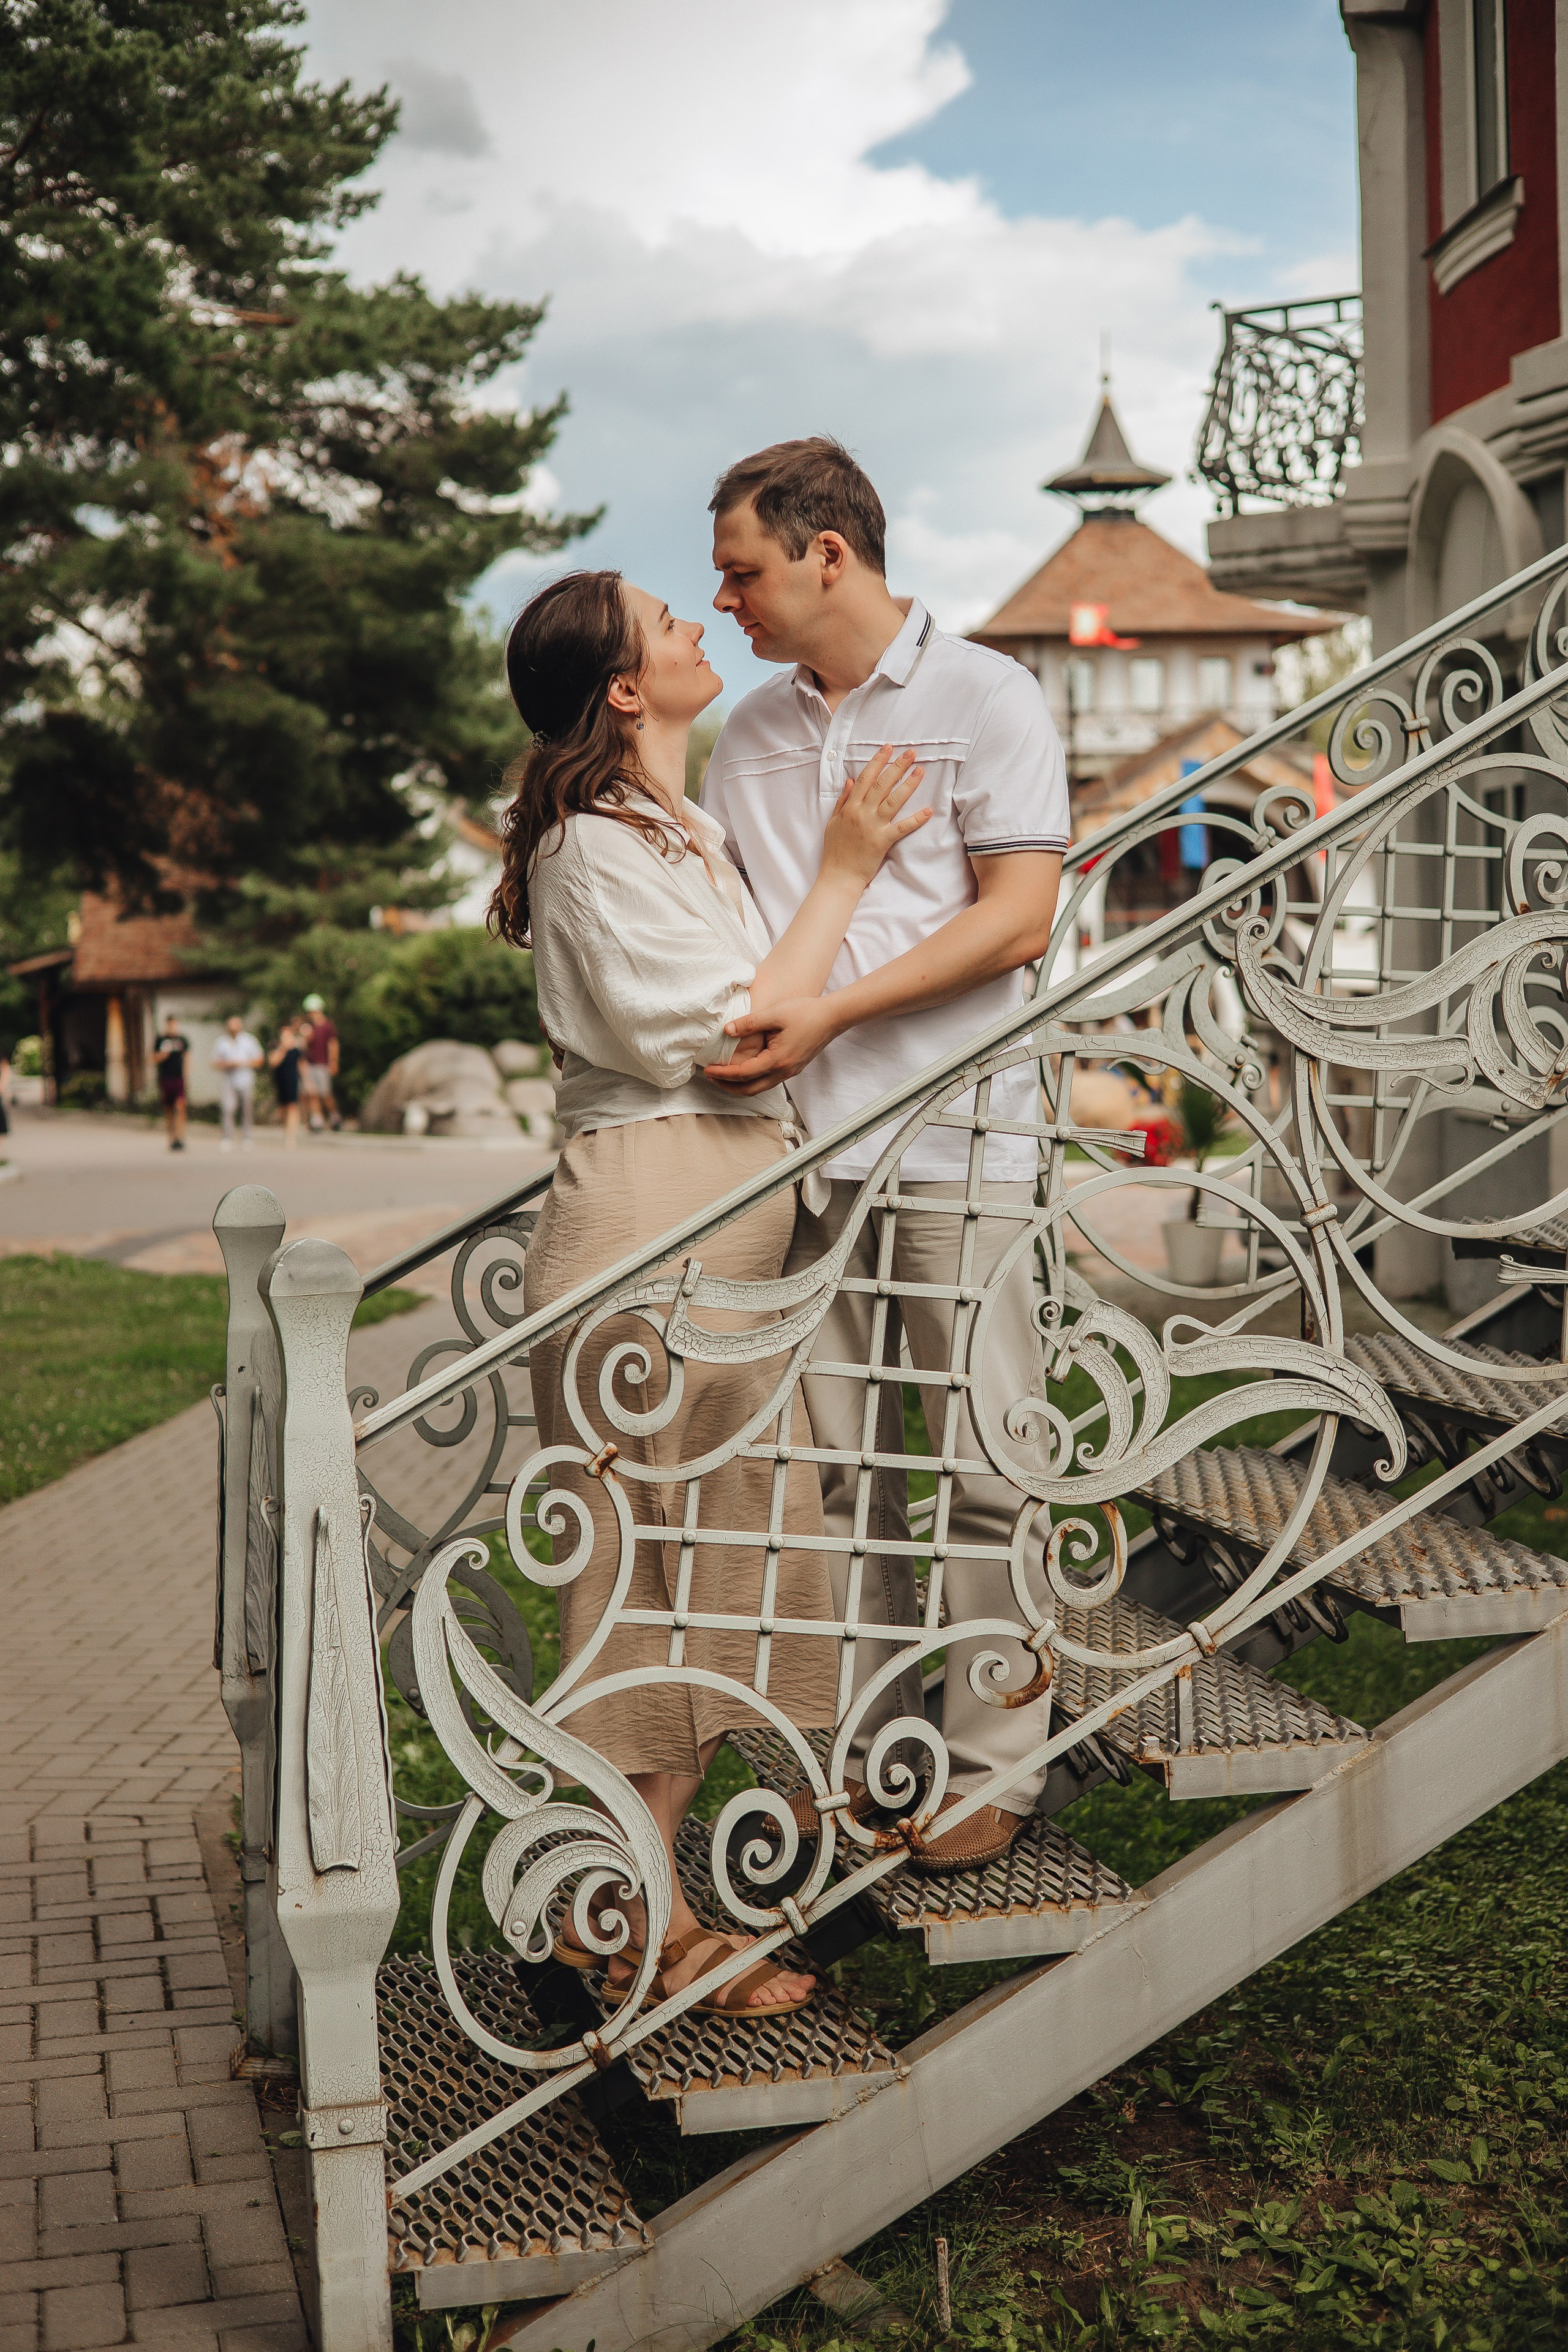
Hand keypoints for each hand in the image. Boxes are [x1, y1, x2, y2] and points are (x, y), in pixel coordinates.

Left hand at [704, 996, 841, 1091]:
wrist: (833, 1017)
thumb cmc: (806, 1012)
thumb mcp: (775, 1014)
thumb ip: (749, 1023)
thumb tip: (727, 1031)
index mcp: (777, 1060)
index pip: (743, 1074)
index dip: (723, 1073)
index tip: (707, 1069)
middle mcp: (784, 1071)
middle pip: (749, 1090)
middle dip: (727, 1086)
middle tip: (711, 1077)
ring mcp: (790, 1072)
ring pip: (759, 1088)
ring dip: (739, 1085)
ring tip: (724, 1076)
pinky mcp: (793, 1068)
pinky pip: (768, 1081)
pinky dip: (752, 1080)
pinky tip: (745, 1070)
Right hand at [819, 744, 930, 887]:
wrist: (838, 876)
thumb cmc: (835, 851)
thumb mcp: (833, 822)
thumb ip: (843, 801)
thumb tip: (851, 780)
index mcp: (850, 807)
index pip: (865, 778)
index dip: (877, 761)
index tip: (888, 749)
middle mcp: (861, 813)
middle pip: (881, 784)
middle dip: (897, 766)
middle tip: (911, 753)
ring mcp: (872, 826)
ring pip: (892, 800)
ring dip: (908, 785)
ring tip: (920, 771)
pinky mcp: (882, 841)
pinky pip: (901, 828)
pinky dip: (915, 819)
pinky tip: (927, 810)